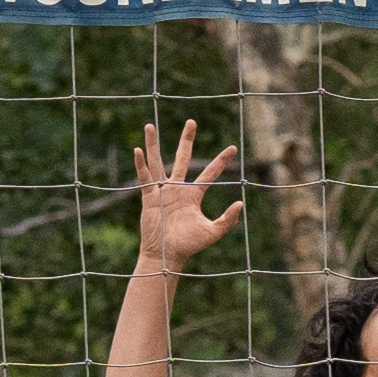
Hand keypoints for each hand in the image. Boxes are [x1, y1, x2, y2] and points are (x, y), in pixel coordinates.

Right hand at [129, 123, 239, 263]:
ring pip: (158, 162)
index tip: (232, 148)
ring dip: (153, 144)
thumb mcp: (212, 232)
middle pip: (183, 158)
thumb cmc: (189, 245)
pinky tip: (138, 150)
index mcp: (194, 195)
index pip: (210, 173)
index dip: (221, 160)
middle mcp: (178, 188)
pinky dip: (141, 165)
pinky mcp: (149, 197)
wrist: (166, 255)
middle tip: (192, 121)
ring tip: (149, 126)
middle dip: (187, 139)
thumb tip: (240, 203)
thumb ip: (227, 219)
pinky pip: (145, 178)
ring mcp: (162, 190)